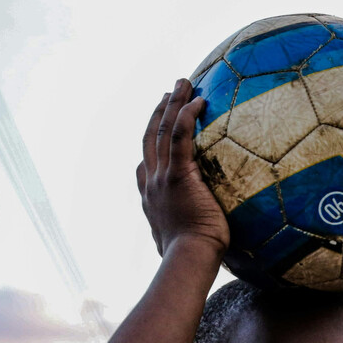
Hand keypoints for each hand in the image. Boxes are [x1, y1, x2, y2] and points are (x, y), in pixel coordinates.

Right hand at [136, 79, 229, 256]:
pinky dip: (186, 116)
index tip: (158, 123)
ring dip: (173, 103)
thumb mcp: (178, 241)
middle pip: (151, 137)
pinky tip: (197, 101)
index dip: (150, 139)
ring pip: (163, 130)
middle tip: (169, 90)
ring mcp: (163, 178)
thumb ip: (181, 231)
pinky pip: (179, 137)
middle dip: (160, 110)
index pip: (145, 162)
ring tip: (182, 82)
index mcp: (150, 197)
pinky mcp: (179, 176)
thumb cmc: (190, 257)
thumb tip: (192, 239)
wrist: (188, 260)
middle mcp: (152, 183)